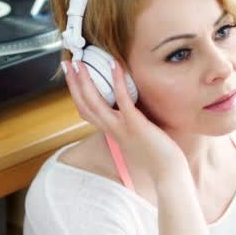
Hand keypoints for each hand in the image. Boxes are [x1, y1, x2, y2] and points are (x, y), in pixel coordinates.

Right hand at [61, 60, 189, 185]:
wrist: (167, 172)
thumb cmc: (156, 154)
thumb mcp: (135, 135)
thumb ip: (126, 123)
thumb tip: (125, 107)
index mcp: (109, 130)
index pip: (84, 111)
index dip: (75, 92)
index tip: (71, 75)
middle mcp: (110, 128)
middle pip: (84, 104)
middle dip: (73, 82)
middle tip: (67, 63)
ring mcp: (121, 127)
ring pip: (95, 102)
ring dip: (85, 81)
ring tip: (81, 63)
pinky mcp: (135, 124)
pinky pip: (123, 100)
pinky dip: (117, 81)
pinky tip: (115, 65)